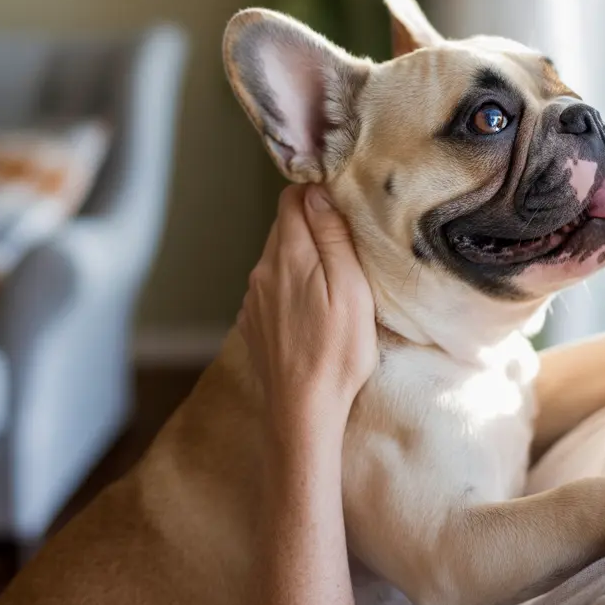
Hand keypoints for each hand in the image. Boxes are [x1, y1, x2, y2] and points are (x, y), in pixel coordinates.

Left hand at [238, 185, 377, 449]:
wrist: (302, 411)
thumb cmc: (337, 353)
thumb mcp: (351, 290)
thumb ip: (333, 238)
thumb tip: (317, 193)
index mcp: (290, 257)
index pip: (291, 199)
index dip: (315, 193)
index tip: (341, 204)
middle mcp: (263, 272)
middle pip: (283, 228)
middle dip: (310, 225)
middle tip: (344, 242)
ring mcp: (254, 299)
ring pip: (276, 259)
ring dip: (300, 259)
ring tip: (331, 280)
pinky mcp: (253, 323)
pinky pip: (270, 289)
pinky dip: (290, 287)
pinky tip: (311, 310)